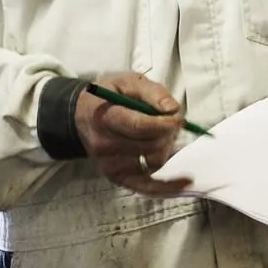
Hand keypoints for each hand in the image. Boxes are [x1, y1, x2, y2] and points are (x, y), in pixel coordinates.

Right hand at [75, 71, 184, 195]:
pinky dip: (167, 186)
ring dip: (165, 148)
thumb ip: (152, 92)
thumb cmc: (109, 97)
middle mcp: (105, 145)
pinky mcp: (117, 177)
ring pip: (154, 161)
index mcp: (106, 118)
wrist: (83, 116)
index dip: (164, 124)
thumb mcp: (129, 81)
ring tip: (157, 134)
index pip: (139, 127)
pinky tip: (184, 182)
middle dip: (167, 133)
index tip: (178, 119)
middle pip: (150, 145)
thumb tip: (173, 109)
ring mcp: (110, 164)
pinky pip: (147, 186)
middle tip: (167, 121)